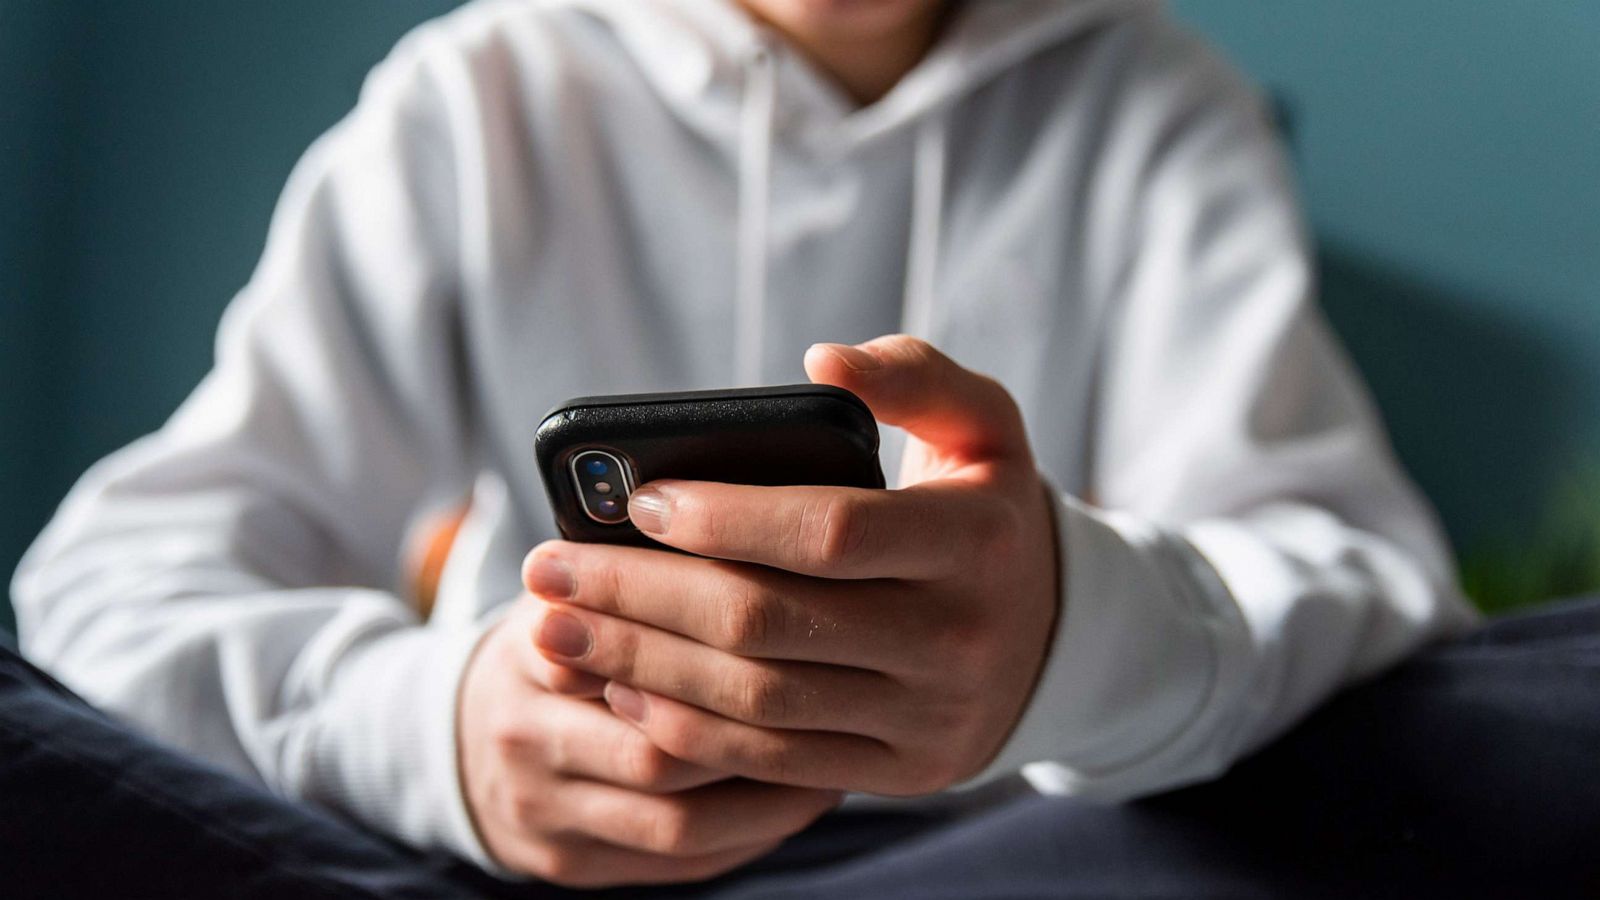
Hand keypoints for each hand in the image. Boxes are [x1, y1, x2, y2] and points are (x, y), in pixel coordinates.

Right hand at [457, 596, 842, 885]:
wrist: (467, 743)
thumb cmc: (556, 648)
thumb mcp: (569, 594)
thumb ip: (628, 576)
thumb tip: (730, 531)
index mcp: (527, 652)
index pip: (623, 654)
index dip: (709, 650)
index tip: (792, 629)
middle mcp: (524, 738)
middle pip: (655, 747)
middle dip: (753, 732)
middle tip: (839, 702)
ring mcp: (545, 812)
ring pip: (676, 819)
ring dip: (767, 793)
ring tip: (839, 756)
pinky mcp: (573, 864)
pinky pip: (680, 861)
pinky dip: (751, 832)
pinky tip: (803, 795)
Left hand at [524, 335, 1059, 795]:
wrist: (1050, 636)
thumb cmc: (984, 511)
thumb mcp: (982, 426)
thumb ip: (913, 375)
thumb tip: (820, 361)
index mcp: (977, 541)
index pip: (831, 532)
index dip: (726, 518)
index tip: (640, 500)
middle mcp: (958, 638)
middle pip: (771, 622)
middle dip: (643, 594)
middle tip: (550, 566)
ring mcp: (928, 717)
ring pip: (759, 699)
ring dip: (642, 664)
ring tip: (559, 626)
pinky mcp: (900, 770)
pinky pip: (773, 762)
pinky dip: (686, 729)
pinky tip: (622, 687)